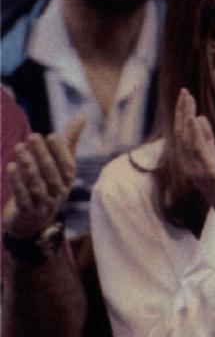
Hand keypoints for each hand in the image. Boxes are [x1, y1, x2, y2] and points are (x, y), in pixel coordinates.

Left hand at [3, 114, 85, 239]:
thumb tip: (83, 115)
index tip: (51, 135)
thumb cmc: (49, 184)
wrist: (34, 221)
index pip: (67, 166)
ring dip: (28, 165)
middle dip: (43, 155)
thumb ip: (70, 140)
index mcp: (68, 180)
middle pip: (52, 173)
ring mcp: (43, 204)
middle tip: (32, 136)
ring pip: (37, 184)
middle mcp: (58, 193)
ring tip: (19, 148)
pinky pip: (23, 196)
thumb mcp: (60, 164)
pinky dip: (17, 182)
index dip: (60, 152)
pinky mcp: (27, 211)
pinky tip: (10, 167)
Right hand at [174, 88, 214, 224]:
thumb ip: (207, 139)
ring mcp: (197, 166)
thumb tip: (199, 119)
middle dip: (181, 111)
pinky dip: (195, 131)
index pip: (182, 133)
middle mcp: (189, 162)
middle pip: (181, 132)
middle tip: (184, 92)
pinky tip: (194, 118)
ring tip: (187, 98)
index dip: (181, 114)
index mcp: (190, 159)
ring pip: (187, 137)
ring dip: (186, 116)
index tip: (184, 97)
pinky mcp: (209, 169)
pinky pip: (199, 148)